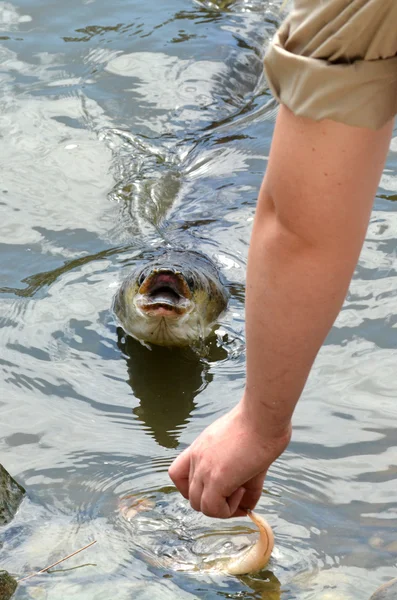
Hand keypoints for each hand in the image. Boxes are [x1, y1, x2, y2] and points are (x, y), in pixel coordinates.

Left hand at [168, 401, 290, 517]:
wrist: (264, 415)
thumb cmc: (260, 425)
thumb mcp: (244, 452)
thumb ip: (244, 480)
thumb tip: (248, 506)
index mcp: (200, 448)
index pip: (178, 475)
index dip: (195, 489)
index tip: (217, 489)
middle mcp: (196, 458)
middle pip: (191, 494)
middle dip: (214, 502)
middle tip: (238, 495)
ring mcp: (203, 468)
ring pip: (198, 505)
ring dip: (221, 507)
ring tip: (241, 490)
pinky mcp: (217, 478)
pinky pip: (212, 509)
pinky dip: (228, 510)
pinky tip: (242, 490)